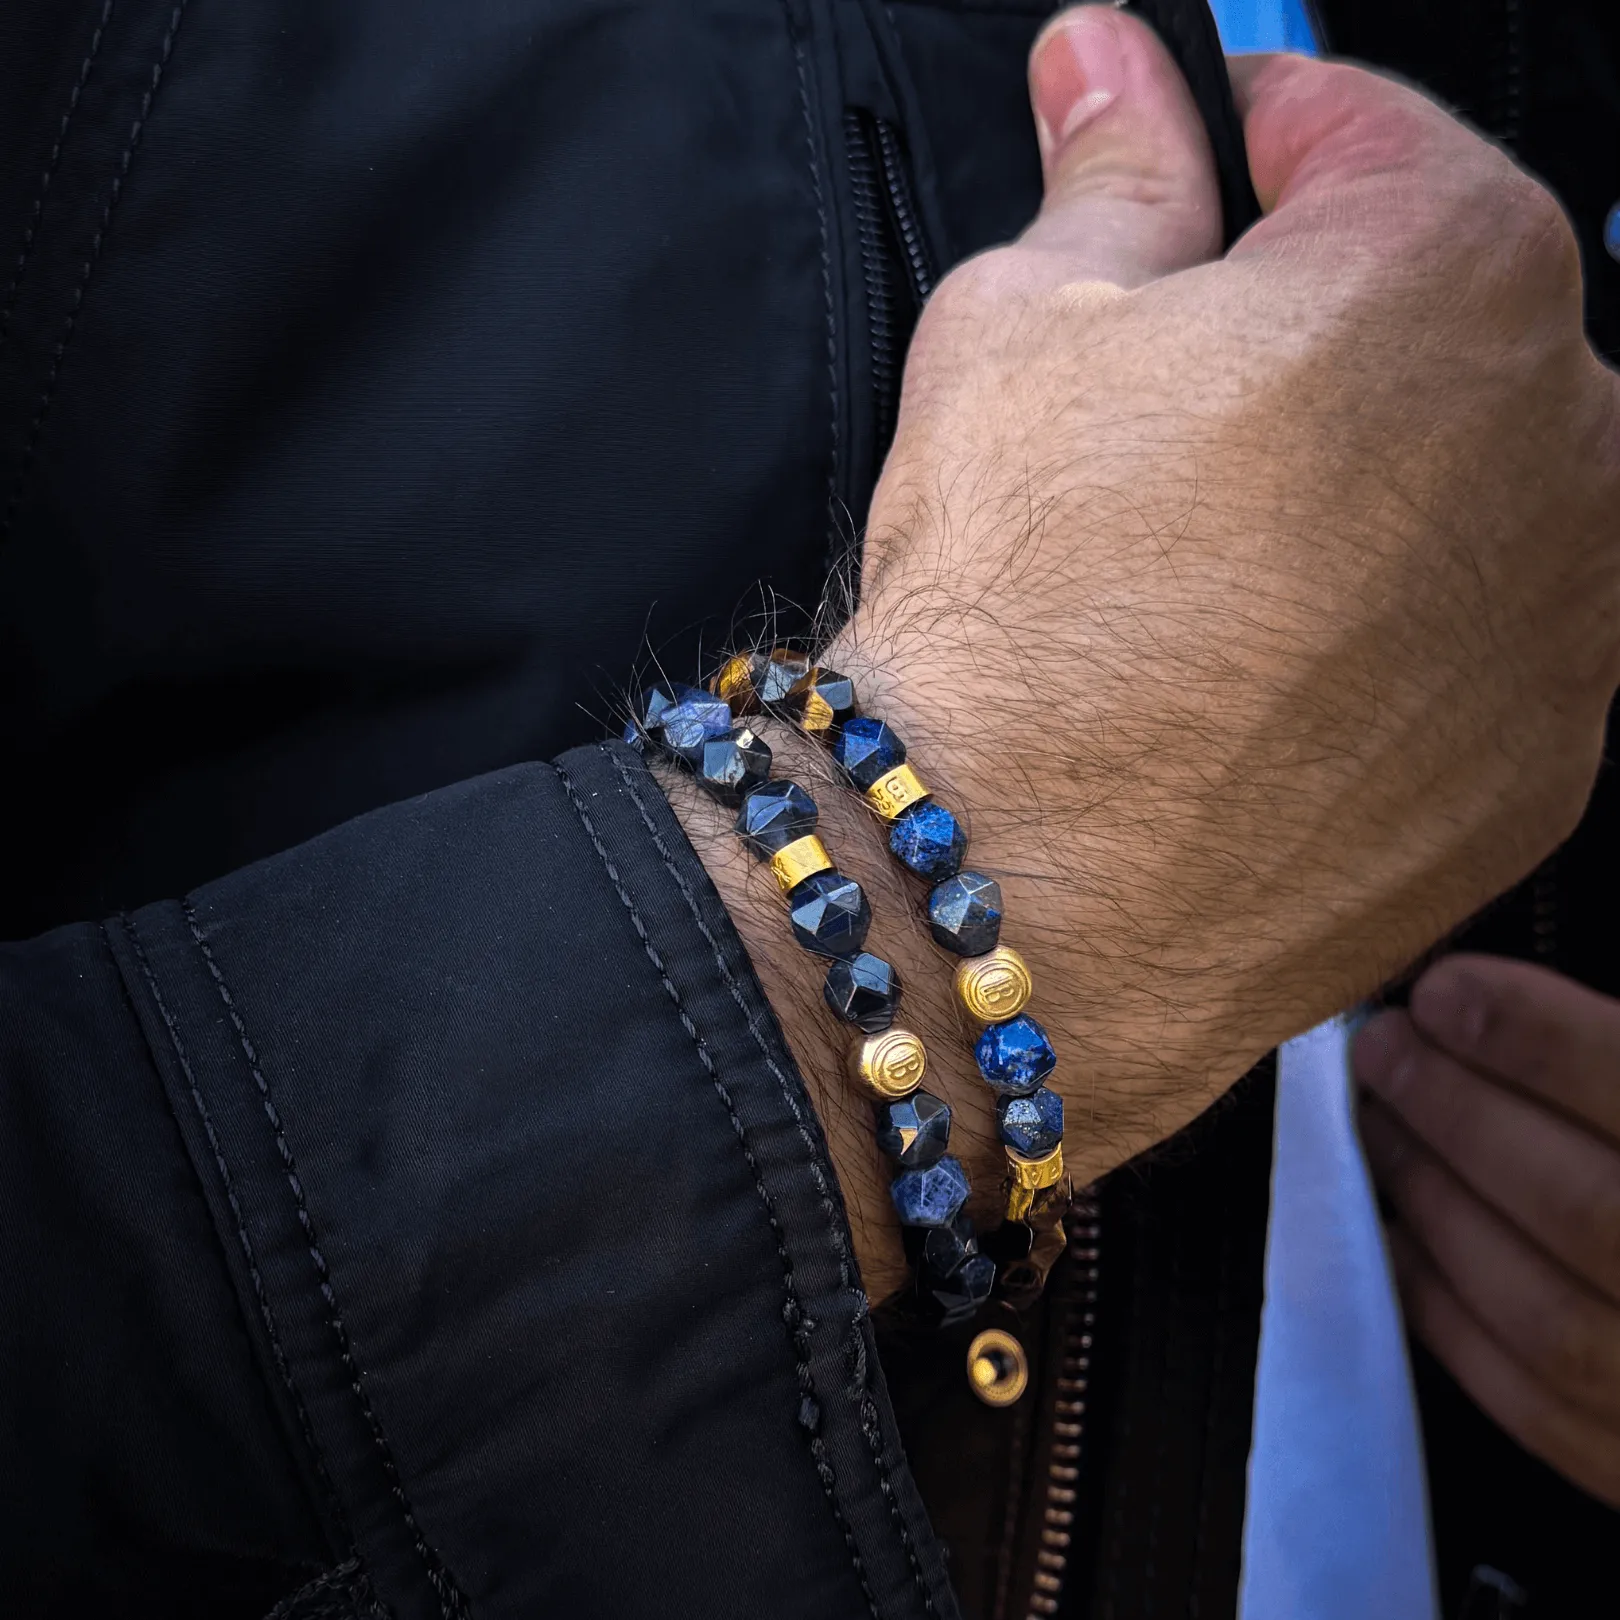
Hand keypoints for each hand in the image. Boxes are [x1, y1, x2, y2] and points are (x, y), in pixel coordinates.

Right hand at [826, 11, 1619, 1164]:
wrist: (1018, 896)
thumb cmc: (1014, 614)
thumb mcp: (1015, 330)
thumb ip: (1108, 176)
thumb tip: (1108, 71)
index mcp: (1447, 270)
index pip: (1362, 136)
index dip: (1253, 148)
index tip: (1197, 183)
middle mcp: (1566, 438)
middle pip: (1437, 320)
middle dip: (1316, 331)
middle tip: (1170, 419)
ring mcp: (1572, 621)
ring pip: (1469, 489)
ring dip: (1363, 492)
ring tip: (1204, 570)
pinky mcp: (1541, 763)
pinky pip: (1480, 642)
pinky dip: (1393, 634)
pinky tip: (1262, 673)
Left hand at [1354, 957, 1619, 1507]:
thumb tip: (1513, 1010)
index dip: (1540, 1040)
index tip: (1444, 990)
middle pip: (1588, 1210)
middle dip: (1460, 1117)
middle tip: (1382, 1050)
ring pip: (1552, 1320)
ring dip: (1440, 1209)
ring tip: (1380, 1126)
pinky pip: (1542, 1413)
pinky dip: (1451, 1318)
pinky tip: (1401, 1239)